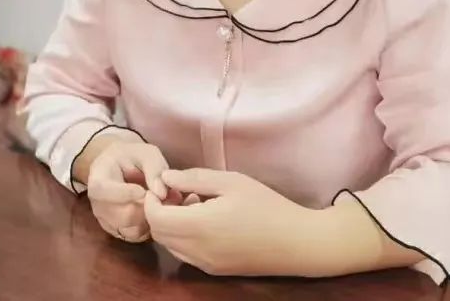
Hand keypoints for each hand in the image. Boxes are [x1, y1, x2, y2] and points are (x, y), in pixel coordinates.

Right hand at [86, 139, 174, 242]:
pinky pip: (135, 237)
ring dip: (149, 218)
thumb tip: (161, 194)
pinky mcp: (116, 231)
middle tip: (160, 196)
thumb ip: (154, 168)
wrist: (120, 168)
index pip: (104, 191)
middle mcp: (97, 204)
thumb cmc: (132, 157)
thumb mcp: (145, 153)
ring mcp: (105, 220)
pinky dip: (147, 227)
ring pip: (131, 229)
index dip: (126, 194)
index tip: (144, 190)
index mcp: (98, 179)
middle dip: (146, 207)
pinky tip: (151, 212)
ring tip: (157, 202)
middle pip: (123, 215)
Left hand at [143, 168, 313, 275]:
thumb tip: (165, 177)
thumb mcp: (231, 182)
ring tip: (194, 204)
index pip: (155, 218)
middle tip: (178, 192)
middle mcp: (197, 250)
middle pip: (158, 233)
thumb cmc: (267, 206)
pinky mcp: (215, 270)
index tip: (166, 184)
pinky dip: (183, 237)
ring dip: (171, 224)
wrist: (298, 243)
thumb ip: (194, 179)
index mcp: (199, 226)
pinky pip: (185, 254)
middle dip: (159, 211)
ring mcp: (205, 264)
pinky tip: (205, 221)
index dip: (151, 199)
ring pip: (170, 245)